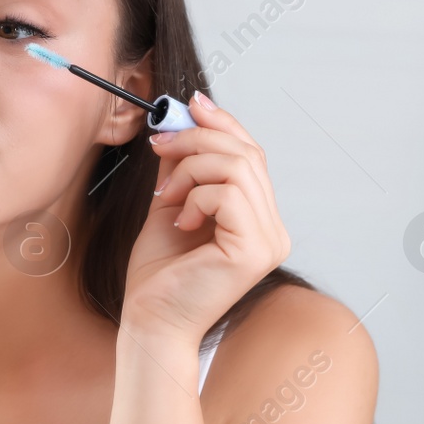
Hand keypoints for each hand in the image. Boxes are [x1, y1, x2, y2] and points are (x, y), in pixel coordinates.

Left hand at [121, 91, 290, 345]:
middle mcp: (274, 229)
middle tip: (160, 145)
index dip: (224, 123)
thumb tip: (183, 120)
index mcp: (258, 218)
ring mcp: (270, 241)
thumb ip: (183, 166)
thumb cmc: (159, 273)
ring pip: (237, 168)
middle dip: (198, 138)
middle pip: (247, 153)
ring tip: (167, 195)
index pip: (252, 154)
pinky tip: (182, 221)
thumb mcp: (171, 203)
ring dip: (191, 168)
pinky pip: (228, 194)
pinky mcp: (255, 251)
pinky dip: (196, 196)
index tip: (190, 104)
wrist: (149, 320)